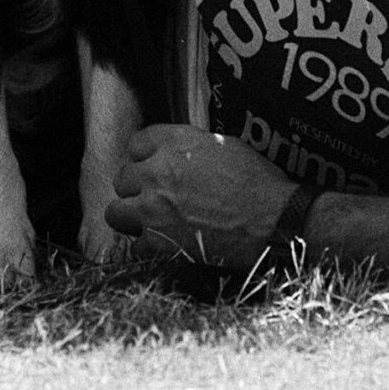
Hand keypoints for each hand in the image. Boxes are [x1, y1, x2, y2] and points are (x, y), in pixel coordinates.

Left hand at [104, 125, 296, 269]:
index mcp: (174, 143)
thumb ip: (192, 148)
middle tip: (154, 196)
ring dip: (130, 215)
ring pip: (116, 212)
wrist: (272, 220)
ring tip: (148, 221)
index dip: (145, 156)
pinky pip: (136, 245)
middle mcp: (156, 172)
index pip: (136, 143)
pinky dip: (149, 246)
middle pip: (123, 178)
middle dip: (136, 187)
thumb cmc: (258, 181)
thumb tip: (181, 154)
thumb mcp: (225, 146)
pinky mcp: (158, 243)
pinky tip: (167, 244)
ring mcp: (152, 209)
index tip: (152, 165)